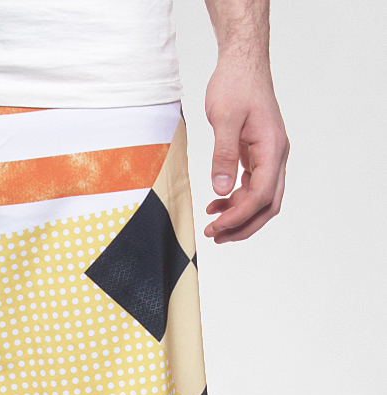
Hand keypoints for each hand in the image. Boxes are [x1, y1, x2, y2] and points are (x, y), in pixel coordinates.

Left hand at [203, 55, 288, 242]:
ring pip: (262, 199)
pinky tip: (216, 204)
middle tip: (216, 236)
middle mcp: (277, 155)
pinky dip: (237, 200)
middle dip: (243, 225)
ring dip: (239, 216)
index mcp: (272, 147)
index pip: (261, 195)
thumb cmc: (235, 84)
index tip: (215, 226)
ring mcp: (270, 155)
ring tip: (213, 224)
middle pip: (268, 205)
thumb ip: (223, 155)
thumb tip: (221, 190)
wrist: (243, 63)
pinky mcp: (260, 154)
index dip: (239, 215)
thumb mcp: (224, 118)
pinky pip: (254, 186)